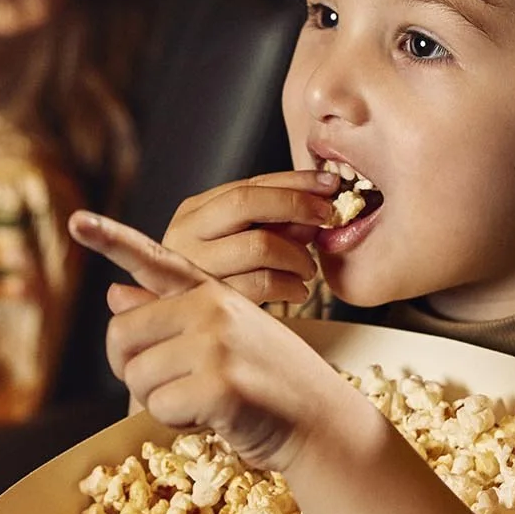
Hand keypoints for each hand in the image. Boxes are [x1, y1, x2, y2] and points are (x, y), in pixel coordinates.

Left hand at [70, 209, 373, 472]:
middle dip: (136, 372)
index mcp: (210, 289)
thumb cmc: (267, 382)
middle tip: (176, 387)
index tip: (77, 221)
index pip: (153, 259)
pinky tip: (217, 417)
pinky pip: (158, 408)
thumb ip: (168, 316)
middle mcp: (211, 305)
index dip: (110, 239)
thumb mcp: (221, 338)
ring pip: (136, 378)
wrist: (321, 421)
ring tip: (208, 401)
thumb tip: (114, 294)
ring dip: (162, 403)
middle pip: (121, 336)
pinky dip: (179, 424)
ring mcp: (216, 342)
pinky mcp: (219, 382)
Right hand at [158, 169, 341, 304]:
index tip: (329, 184)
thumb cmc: (224, 282)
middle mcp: (185, 234)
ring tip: (308, 269)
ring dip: (297, 255)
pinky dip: (291, 285)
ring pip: (259, 245)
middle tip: (326, 218)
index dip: (293, 181)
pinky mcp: (210, 300)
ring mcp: (194, 267)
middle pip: (246, 203)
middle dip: (295, 205)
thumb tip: (316, 207)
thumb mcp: (242, 244)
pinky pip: (262, 283)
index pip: (248, 184)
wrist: (189, 331)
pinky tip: (298, 290)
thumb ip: (273, 222)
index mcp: (194, 213)